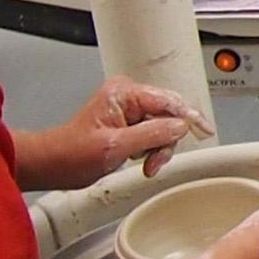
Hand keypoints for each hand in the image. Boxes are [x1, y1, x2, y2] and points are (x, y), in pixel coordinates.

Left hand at [13, 77, 208, 192]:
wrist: (53, 165)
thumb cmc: (71, 154)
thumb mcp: (115, 146)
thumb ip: (152, 134)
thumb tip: (180, 126)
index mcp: (124, 94)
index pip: (168, 101)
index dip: (188, 116)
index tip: (204, 129)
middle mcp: (128, 97)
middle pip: (169, 114)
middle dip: (167, 140)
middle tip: (156, 161)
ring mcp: (129, 110)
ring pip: (164, 127)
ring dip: (159, 149)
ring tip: (146, 164)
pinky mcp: (129, 124)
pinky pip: (154, 134)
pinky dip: (152, 150)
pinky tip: (141, 160)